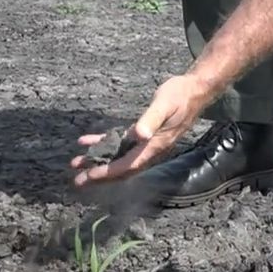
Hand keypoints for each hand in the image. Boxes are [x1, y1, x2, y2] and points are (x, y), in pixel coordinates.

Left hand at [70, 74, 212, 186]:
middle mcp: (150, 148)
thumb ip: (151, 120)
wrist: (195, 90)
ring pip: (120, 158)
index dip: (108, 172)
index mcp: (154, 145)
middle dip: (100, 175)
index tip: (90, 176)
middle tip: (77, 180)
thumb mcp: (164, 105)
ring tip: (78, 163)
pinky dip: (105, 144)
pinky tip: (88, 141)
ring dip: (99, 161)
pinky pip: (121, 144)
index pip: (128, 165)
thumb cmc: (180, 96)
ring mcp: (147, 142)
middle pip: (122, 168)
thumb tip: (139, 135)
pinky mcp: (144, 134)